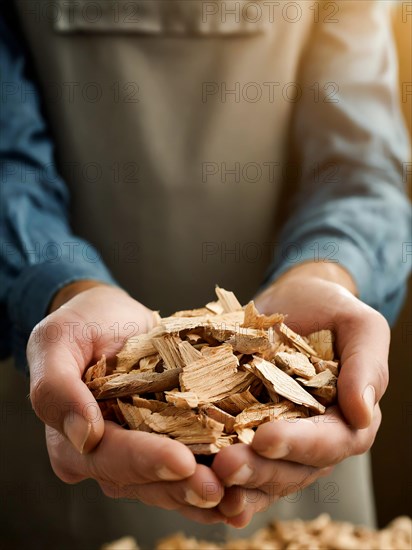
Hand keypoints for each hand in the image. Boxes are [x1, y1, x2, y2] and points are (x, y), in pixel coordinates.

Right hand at [27, 283, 224, 523]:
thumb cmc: (82, 324)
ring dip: (201, 489)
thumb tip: (83, 436)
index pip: (107, 456)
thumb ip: (56, 387)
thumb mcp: (56, 341)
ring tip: (237, 491)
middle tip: (218, 487)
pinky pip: (189, 465)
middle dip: (180, 485)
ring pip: (168, 482)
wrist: (112, 317)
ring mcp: (138, 451)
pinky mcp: (166, 440)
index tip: (182, 461)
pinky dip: (214, 474)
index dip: (144, 461)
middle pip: (142, 480)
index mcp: (72, 439)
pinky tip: (242, 484)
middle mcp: (104, 455)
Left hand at [212, 262, 388, 526]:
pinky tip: (195, 484)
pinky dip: (219, 479)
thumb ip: (366, 365)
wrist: (290, 302)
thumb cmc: (328, 310)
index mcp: (346, 419)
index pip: (330, 441)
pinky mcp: (246, 431)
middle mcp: (313, 439)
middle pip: (291, 469)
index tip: (266, 438)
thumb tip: (362, 412)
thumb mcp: (358, 325)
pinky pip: (236, 459)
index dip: (299, 444)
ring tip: (207, 476)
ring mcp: (278, 439)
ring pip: (261, 474)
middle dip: (259, 469)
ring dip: (235, 481)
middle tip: (226, 464)